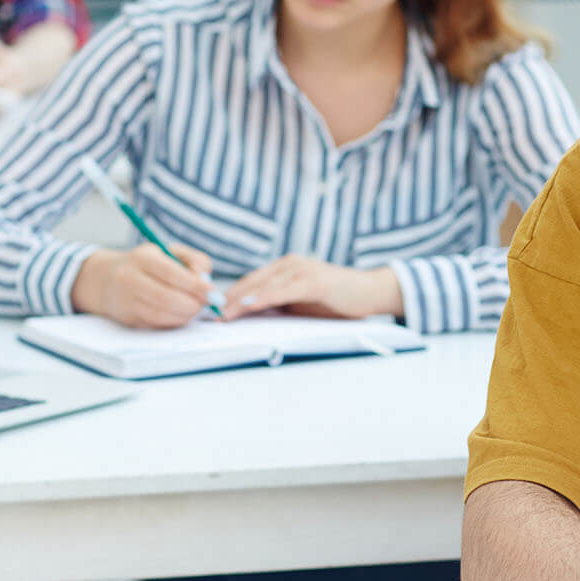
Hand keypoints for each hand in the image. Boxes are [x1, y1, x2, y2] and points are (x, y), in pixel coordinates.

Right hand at [72, 244, 218, 328]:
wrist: (107, 280)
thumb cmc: (147, 264)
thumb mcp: (169, 252)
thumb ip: (194, 261)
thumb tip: (206, 282)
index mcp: (142, 258)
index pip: (171, 274)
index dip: (195, 286)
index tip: (214, 294)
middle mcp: (129, 280)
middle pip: (166, 299)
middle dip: (192, 304)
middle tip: (207, 303)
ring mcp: (126, 302)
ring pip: (161, 316)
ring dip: (185, 315)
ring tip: (194, 307)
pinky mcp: (128, 319)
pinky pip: (157, 325)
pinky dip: (174, 322)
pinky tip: (180, 314)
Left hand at [224, 256, 404, 320]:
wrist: (370, 292)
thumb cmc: (336, 301)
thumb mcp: (301, 303)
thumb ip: (278, 304)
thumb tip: (249, 316)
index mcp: (285, 268)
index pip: (250, 282)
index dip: (229, 296)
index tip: (211, 311)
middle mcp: (290, 264)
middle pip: (252, 282)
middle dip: (228, 299)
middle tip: (209, 314)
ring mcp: (302, 270)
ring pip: (263, 285)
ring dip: (240, 300)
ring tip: (222, 313)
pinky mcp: (314, 280)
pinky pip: (283, 290)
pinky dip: (264, 298)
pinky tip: (249, 306)